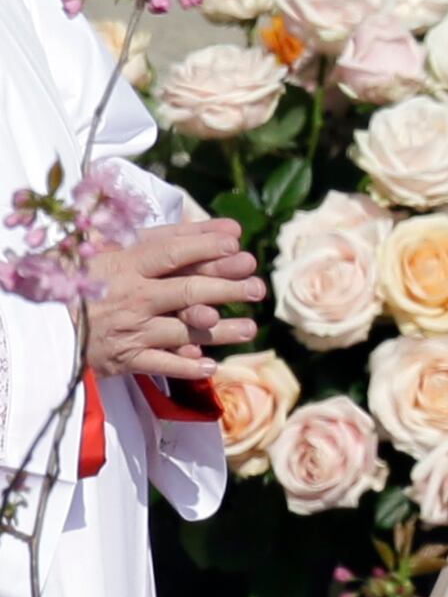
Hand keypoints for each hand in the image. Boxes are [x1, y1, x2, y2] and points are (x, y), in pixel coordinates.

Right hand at [82, 219, 261, 379]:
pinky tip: (212, 365)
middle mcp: (130, 298)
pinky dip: (187, 367)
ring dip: (219, 331)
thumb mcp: (113, 248)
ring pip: (183, 330)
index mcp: (123, 265)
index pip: (169, 254)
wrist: (41, 321)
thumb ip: (166, 237)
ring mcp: (130, 330)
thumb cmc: (83, 277)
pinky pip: (161, 365)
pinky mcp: (125, 359)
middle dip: (225, 288)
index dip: (204, 248)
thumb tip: (225, 229)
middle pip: (186, 291)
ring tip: (249, 328)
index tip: (236, 245)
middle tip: (257, 286)